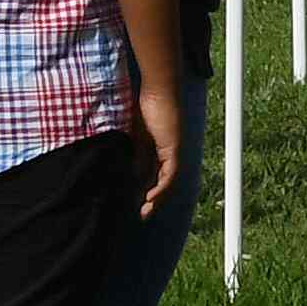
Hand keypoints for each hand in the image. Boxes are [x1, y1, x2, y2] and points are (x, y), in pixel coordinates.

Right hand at [132, 69, 191, 216]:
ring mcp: (174, 150)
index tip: (135, 203)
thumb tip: (132, 174)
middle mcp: (170, 152)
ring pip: (169, 181)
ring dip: (158, 198)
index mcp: (159, 149)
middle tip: (142, 215)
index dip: (146, 189)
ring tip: (145, 211)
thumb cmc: (145, 106)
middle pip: (164, 181)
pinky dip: (162, 187)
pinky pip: (170, 173)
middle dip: (154, 200)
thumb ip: (136, 153)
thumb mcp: (135, 135)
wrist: (157, 89)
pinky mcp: (174, 148)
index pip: (154, 174)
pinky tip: (151, 198)